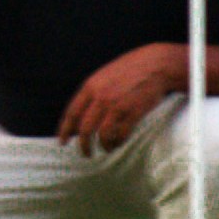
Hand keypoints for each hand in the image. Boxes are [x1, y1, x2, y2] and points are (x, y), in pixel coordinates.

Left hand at [50, 46, 196, 153]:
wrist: (156, 64)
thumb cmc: (130, 69)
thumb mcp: (104, 76)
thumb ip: (92, 93)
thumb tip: (82, 116)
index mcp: (90, 86)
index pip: (72, 113)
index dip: (65, 130)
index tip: (62, 142)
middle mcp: (101, 97)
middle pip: (85, 129)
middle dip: (83, 145)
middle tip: (86, 154)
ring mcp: (117, 105)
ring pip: (103, 135)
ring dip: (104, 146)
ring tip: (106, 149)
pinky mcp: (133, 112)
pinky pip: (121, 135)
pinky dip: (119, 142)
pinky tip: (119, 143)